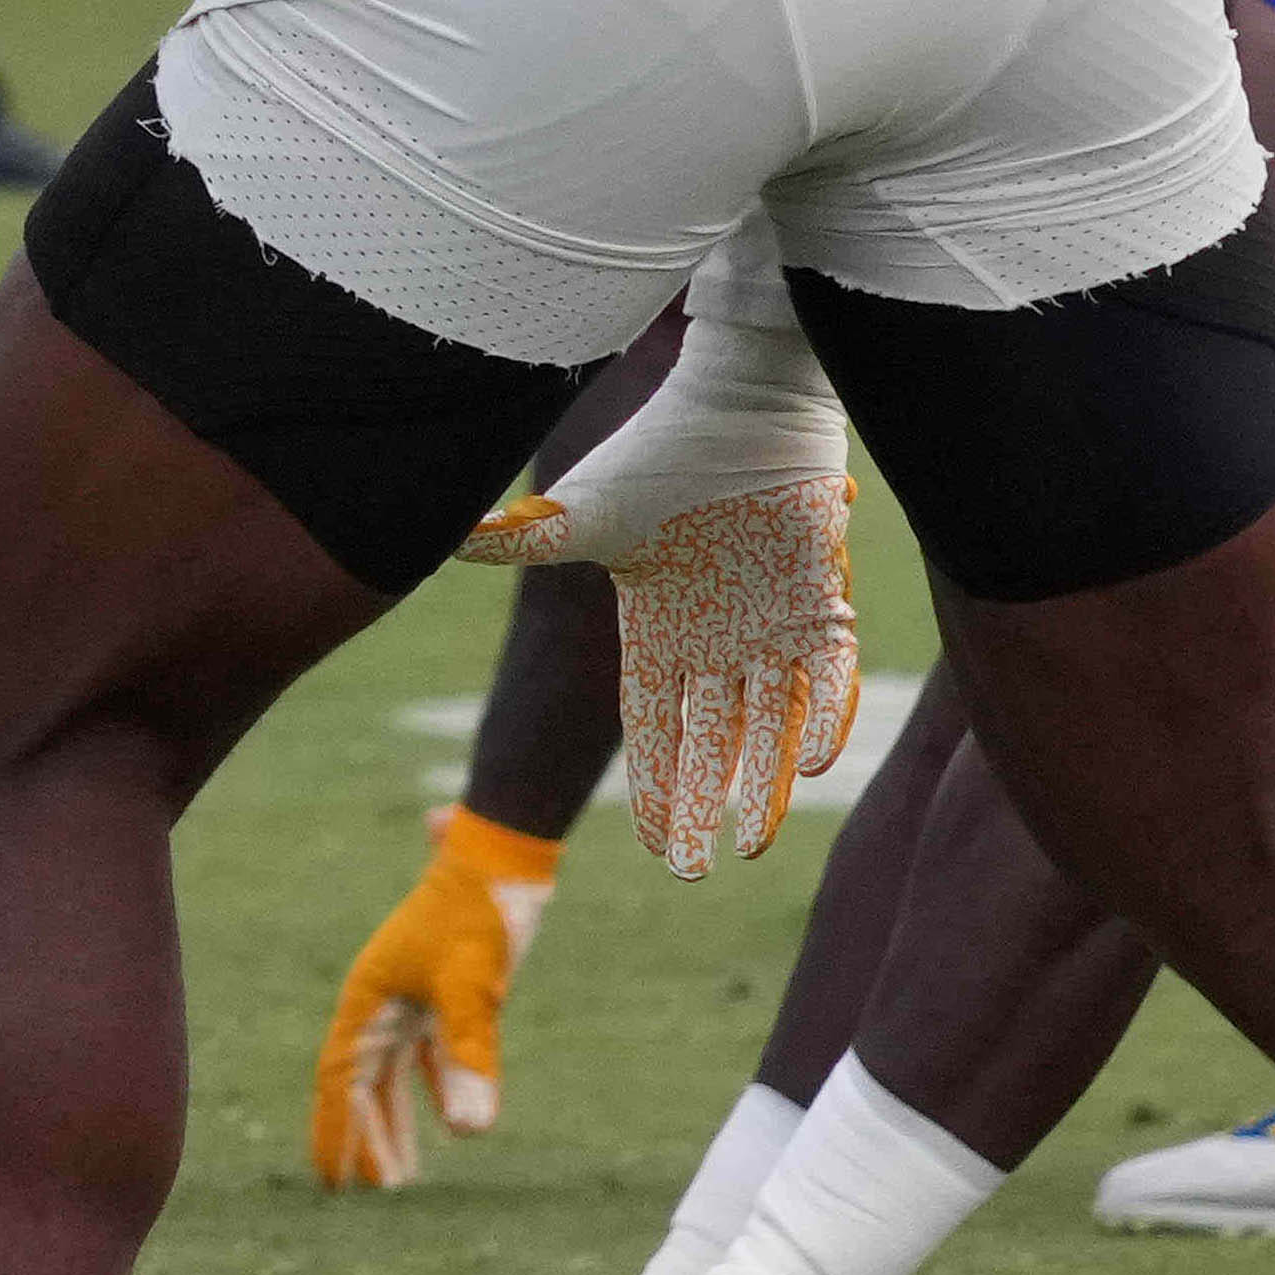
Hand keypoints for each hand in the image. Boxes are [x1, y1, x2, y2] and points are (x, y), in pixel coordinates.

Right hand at [308, 813, 555, 1189]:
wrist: (502, 854)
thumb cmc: (478, 914)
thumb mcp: (473, 990)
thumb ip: (469, 1060)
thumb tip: (472, 1134)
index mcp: (368, 1000)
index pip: (342, 1080)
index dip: (336, 1131)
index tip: (335, 1182)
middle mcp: (380, 1000)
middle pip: (360, 1082)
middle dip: (362, 1137)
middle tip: (365, 1194)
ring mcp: (409, 995)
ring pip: (392, 1073)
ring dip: (394, 1121)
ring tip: (400, 1177)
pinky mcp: (442, 990)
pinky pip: (426, 1054)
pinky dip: (433, 1089)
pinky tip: (448, 1124)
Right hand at [471, 470, 857, 879]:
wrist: (742, 404)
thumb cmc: (661, 453)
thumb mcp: (590, 512)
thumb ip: (530, 541)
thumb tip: (449, 540)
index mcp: (657, 632)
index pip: (654, 728)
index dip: (656, 788)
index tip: (660, 848)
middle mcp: (715, 642)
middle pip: (709, 743)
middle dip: (704, 808)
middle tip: (700, 870)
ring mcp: (771, 627)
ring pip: (769, 725)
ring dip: (764, 783)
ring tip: (753, 843)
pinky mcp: (822, 603)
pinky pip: (825, 677)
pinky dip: (821, 716)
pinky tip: (814, 760)